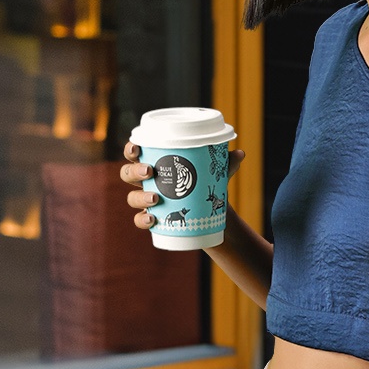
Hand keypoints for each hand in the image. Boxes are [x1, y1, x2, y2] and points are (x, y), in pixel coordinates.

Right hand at [120, 143, 244, 230]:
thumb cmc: (207, 183)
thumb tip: (240, 153)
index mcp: (157, 162)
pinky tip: (152, 220)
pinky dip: (143, 221)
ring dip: (140, 197)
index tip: (136, 147)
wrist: (210, 212)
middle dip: (134, 171)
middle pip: (128, 174)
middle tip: (149, 170)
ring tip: (155, 199)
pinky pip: (140, 221)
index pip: (135, 153)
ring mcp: (148, 201)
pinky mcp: (153, 219)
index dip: (130, 149)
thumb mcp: (217, 171)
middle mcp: (147, 181)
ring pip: (131, 198)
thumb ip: (226, 162)